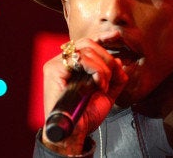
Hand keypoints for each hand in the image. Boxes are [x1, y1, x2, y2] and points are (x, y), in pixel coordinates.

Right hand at [41, 38, 127, 154]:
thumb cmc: (86, 115)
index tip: (116, 40)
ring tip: (103, 86)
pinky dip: (96, 70)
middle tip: (111, 78)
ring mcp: (56, 64)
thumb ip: (115, 78)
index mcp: (72, 65)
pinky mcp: (54, 69)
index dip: (103, 41)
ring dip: (102, 68)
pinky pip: (81, 59)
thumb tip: (118, 61)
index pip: (87, 44)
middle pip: (88, 43)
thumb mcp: (107, 94)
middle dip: (106, 58)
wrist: (75, 132)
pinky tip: (98, 85)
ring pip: (87, 50)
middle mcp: (62, 62)